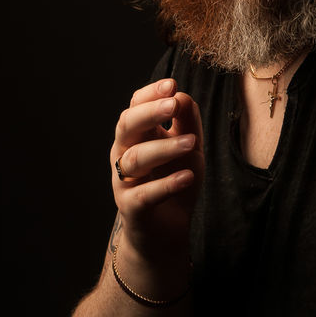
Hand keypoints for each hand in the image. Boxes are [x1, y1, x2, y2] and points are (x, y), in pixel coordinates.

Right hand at [110, 77, 203, 267]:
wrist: (166, 232)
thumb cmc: (175, 182)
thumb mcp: (189, 150)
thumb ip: (187, 124)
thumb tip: (182, 95)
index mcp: (137, 137)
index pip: (135, 108)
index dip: (149, 95)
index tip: (171, 84)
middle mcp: (124, 155)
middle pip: (126, 127)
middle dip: (148, 113)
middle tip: (172, 104)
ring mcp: (125, 182)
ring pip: (135, 159)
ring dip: (164, 148)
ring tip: (191, 143)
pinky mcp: (131, 208)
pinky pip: (144, 194)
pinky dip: (165, 185)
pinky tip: (186, 177)